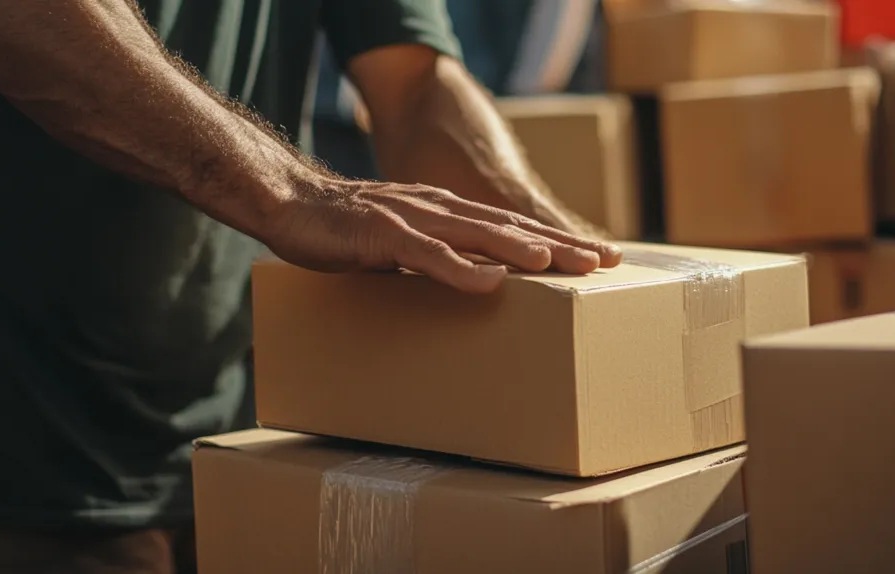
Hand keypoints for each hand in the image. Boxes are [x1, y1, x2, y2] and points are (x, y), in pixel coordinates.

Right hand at [264, 177, 621, 292]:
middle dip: (559, 244)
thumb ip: (438, 258)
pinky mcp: (382, 234)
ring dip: (522, 249)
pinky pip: (427, 254)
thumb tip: (475, 284)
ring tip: (564, 264)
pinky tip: (491, 282)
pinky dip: (460, 267)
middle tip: (605, 260)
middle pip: (509, 228)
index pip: (512, 227)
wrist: (290, 203)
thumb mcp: (403, 245)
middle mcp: (439, 209)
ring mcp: (412, 218)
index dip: (557, 240)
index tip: (598, 256)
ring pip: (478, 234)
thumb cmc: (347, 229)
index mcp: (447, 213)